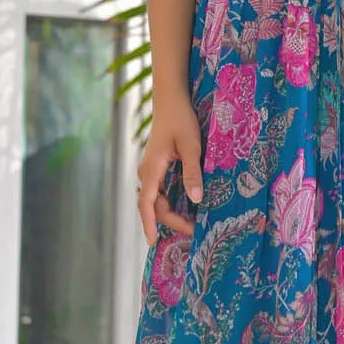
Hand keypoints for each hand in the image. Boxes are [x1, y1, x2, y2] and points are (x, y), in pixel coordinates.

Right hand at [136, 98, 203, 244]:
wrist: (171, 100)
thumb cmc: (181, 120)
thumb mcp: (192, 146)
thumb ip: (193, 173)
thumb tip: (196, 199)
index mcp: (152, 169)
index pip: (147, 204)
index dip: (149, 224)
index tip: (152, 242)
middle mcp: (147, 172)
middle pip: (153, 206)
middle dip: (171, 221)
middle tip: (194, 231)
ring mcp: (150, 170)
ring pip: (156, 200)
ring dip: (170, 213)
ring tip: (191, 224)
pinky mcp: (156, 167)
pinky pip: (159, 192)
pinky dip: (169, 203)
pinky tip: (185, 208)